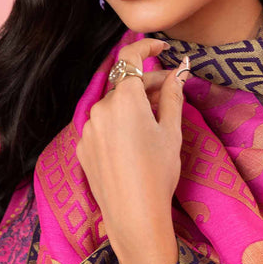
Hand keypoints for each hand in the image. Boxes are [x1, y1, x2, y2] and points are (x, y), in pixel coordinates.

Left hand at [76, 37, 189, 257]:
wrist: (134, 216)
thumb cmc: (158, 173)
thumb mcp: (172, 132)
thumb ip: (173, 96)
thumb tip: (179, 72)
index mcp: (124, 99)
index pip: (131, 58)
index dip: (148, 47)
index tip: (162, 47)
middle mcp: (100, 109)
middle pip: (124, 85)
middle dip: (147, 84)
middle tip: (172, 91)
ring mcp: (88, 129)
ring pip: (113, 106)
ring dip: (132, 106)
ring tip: (155, 122)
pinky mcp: (82, 147)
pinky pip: (103, 126)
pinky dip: (119, 125)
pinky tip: (135, 143)